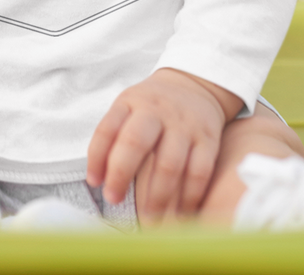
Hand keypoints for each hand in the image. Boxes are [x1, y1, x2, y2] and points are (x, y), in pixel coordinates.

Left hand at [85, 68, 241, 222]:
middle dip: (121, 174)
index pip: (107, 129)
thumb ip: (113, 136)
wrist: (195, 85)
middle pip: (135, 142)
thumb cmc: (152, 107)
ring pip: (169, 164)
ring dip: (157, 196)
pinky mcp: (209, 139)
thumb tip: (97, 180)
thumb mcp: (128, 107)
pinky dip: (190, 196)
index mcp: (131, 102)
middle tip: (114, 200)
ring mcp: (184, 125)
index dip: (97, 157)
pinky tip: (181, 213)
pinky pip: (200, 172)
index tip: (95, 182)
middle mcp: (157, 111)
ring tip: (149, 219)